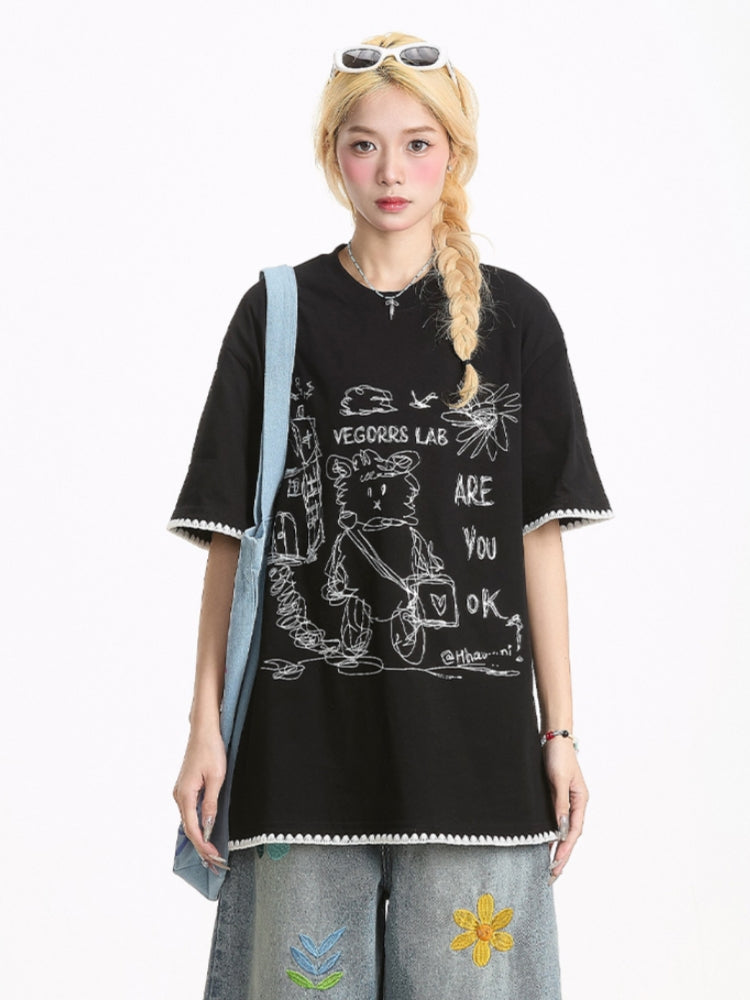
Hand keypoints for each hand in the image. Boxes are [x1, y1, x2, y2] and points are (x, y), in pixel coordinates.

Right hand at [173, 729, 227, 872]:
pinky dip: (197, 825)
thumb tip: (208, 825)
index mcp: (184, 794)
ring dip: (199, 837)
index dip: (203, 844)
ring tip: (212, 852)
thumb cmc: (211, 750)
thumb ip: (211, 803)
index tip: (215, 856)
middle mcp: (178, 796)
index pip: (192, 828)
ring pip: (188, 821)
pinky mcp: (185, 789)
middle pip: (188, 828)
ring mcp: (180, 792)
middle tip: (215, 862)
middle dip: (201, 846)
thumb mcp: (217, 778)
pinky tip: (205, 833)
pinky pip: (189, 812)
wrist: (203, 731)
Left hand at [544, 737, 587, 882]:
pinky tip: (544, 844)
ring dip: (558, 848)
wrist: (552, 736)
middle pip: (571, 835)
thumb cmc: (557, 755)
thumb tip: (560, 829)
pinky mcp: (556, 797)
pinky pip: (556, 821)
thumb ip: (559, 803)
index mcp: (581, 800)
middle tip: (552, 875)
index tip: (556, 864)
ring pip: (564, 830)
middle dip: (563, 856)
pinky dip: (552, 835)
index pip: (574, 831)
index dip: (566, 849)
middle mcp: (576, 803)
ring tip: (549, 867)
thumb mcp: (557, 779)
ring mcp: (567, 801)